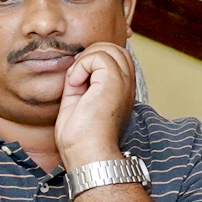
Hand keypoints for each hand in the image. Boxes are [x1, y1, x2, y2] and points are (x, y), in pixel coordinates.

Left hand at [53, 40, 140, 173]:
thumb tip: (75, 66)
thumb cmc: (80, 136)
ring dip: (84, 60)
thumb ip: (79, 82)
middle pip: (113, 48)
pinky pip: (99, 56)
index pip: (113, 57)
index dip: (91, 60)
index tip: (76, 80)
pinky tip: (76, 85)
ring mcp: (123, 82)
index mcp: (120, 88)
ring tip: (75, 82)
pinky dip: (81, 66)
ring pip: (108, 48)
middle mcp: (126, 83)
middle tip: (75, 78)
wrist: (86, 153)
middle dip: (88, 55)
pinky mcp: (114, 82)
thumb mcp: (77, 101)